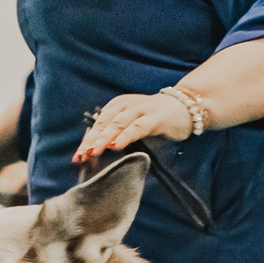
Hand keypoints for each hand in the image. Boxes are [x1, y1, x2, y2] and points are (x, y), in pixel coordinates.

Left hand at [75, 92, 192, 162]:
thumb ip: (118, 136)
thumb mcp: (133, 126)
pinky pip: (138, 127)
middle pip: (104, 123)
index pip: (98, 124)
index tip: (77, 156)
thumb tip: (99, 153)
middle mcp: (126, 105)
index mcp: (118, 106)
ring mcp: (141, 109)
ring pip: (118, 123)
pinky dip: (126, 135)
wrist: (186, 107)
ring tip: (94, 150)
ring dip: (104, 138)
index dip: (87, 139)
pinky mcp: (155, 117)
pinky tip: (117, 145)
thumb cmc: (157, 120)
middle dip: (91, 140)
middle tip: (81, 156)